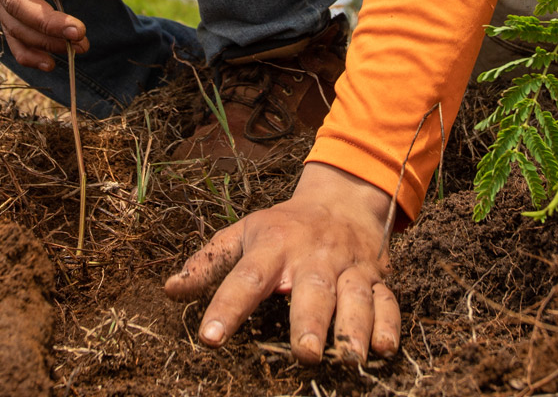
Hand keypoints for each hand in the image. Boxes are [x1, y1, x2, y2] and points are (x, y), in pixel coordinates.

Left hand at [166, 163, 399, 364]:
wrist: (342, 200)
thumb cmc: (284, 227)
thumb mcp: (244, 234)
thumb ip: (209, 262)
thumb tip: (170, 290)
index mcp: (273, 246)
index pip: (246, 277)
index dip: (227, 307)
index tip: (210, 338)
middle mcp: (313, 257)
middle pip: (312, 289)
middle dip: (310, 320)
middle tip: (304, 352)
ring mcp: (348, 267)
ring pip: (355, 297)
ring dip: (354, 327)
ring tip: (349, 358)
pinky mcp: (376, 278)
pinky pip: (386, 301)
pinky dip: (388, 323)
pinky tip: (384, 349)